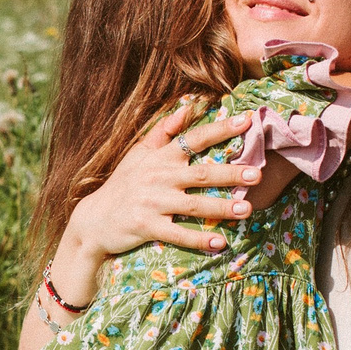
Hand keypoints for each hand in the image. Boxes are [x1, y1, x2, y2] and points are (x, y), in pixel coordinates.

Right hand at [60, 102, 256, 263]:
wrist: (94, 219)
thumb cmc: (122, 184)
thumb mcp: (138, 154)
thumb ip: (163, 131)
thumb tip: (188, 106)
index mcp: (160, 157)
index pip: (194, 139)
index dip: (220, 129)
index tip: (246, 120)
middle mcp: (158, 178)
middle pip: (201, 174)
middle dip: (230, 173)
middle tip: (257, 174)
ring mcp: (153, 203)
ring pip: (194, 205)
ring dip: (222, 208)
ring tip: (248, 209)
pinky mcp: (146, 227)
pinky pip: (178, 234)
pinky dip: (199, 239)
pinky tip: (221, 243)